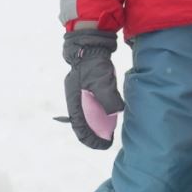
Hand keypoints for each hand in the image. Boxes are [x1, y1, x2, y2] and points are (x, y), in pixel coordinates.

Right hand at [61, 29, 123, 148]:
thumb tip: (116, 112)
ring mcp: (81, 96)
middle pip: (83, 125)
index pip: (81, 128)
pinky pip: (92, 108)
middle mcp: (76, 102)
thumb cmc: (93, 64)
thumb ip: (108, 97)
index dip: (92, 140)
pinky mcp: (87, 90)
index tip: (104, 145)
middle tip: (107, 142)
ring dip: (97, 126)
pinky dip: (100, 116)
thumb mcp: (101, 81)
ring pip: (88, 117)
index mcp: (75, 102)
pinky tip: (109, 116)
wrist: (89, 46)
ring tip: (108, 133)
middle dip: (94, 135)